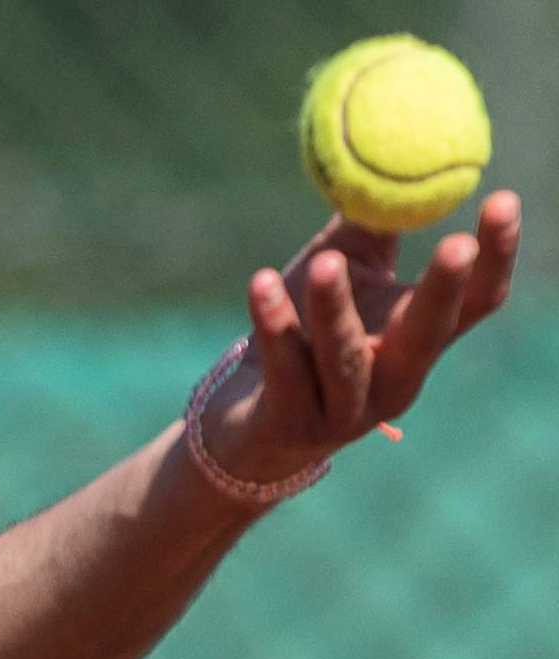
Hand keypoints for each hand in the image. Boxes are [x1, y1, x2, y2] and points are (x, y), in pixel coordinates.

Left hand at [201, 190, 520, 484]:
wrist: (243, 420)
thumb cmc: (300, 333)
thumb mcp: (337, 270)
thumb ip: (366, 221)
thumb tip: (391, 146)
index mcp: (417, 341)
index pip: (476, 303)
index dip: (496, 257)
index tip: (503, 199)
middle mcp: (394, 382)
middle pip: (429, 336)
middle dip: (445, 290)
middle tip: (454, 241)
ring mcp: (345, 412)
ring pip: (345, 358)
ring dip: (335, 309)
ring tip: (326, 262)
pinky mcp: (292, 425)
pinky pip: (284, 370)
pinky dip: (273, 326)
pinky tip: (261, 283)